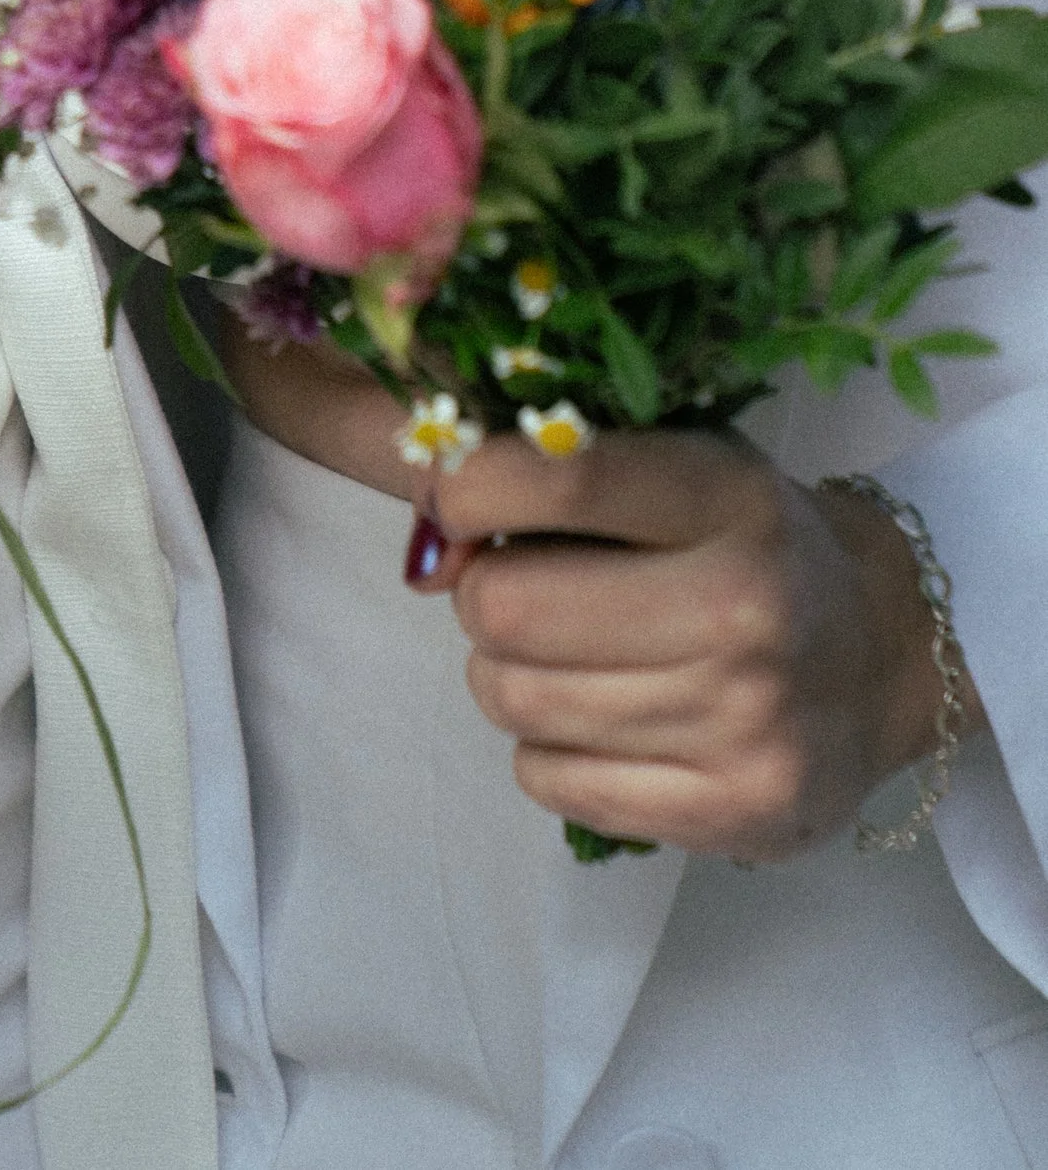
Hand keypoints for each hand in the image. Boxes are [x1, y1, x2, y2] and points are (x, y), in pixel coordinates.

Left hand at [214, 311, 956, 857]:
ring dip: (508, 674)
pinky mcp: (729, 813)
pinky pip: (550, 781)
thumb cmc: (735, 537)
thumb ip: (548, 458)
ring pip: (515, 701)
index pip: (555, 470)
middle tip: (517, 587)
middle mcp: (743, 606)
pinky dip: (549, 750)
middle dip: (484, 597)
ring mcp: (742, 720)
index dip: (466, 481)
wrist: (874, 658)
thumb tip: (397, 479)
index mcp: (722, 492)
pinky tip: (605, 715)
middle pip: (506, 610)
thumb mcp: (672, 459)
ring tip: (567, 649)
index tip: (455, 490)